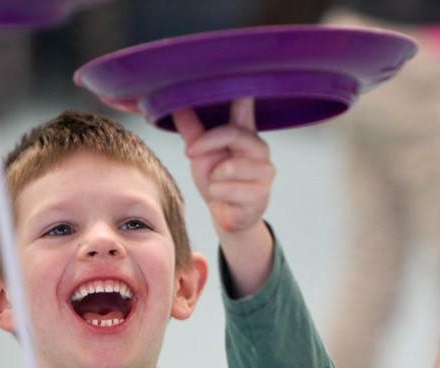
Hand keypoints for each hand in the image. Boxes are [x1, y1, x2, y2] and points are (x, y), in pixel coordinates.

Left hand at [172, 98, 274, 234]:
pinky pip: (226, 189)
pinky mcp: (261, 194)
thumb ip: (192, 130)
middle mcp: (260, 150)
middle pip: (233, 133)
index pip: (247, 110)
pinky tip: (226, 200)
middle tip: (191, 154)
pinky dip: (218, 196)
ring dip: (213, 180)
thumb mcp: (200, 154)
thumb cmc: (217, 181)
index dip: (245, 95)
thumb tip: (175, 105)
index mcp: (245, 135)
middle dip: (206, 144)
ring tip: (220, 186)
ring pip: (227, 167)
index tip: (244, 79)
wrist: (226, 216)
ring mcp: (264, 173)